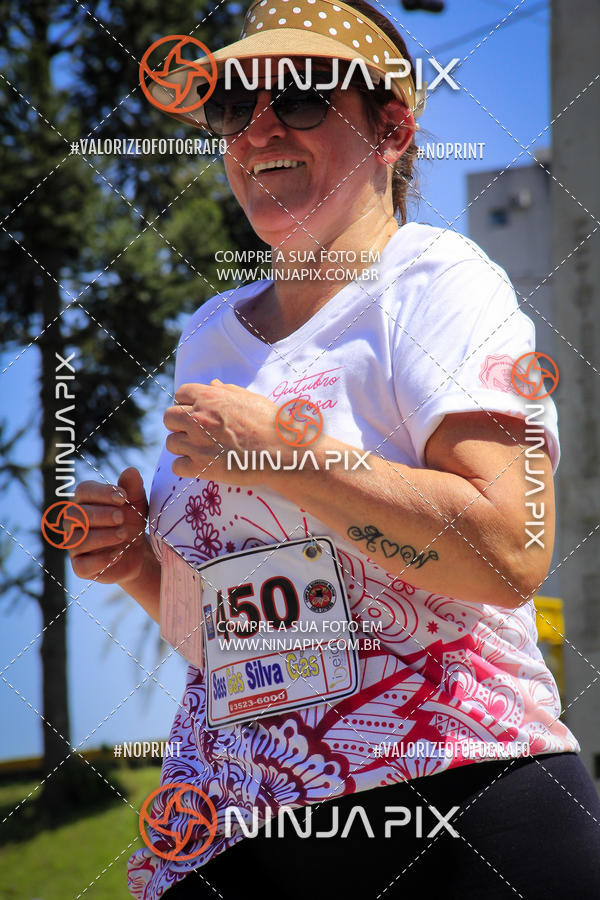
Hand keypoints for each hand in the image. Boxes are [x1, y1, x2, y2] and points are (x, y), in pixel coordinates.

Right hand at [69, 467, 148, 585]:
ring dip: (103, 536)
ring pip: (78, 540)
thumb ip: (133, 488)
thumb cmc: (131, 520)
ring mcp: (74, 545)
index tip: (123, 497)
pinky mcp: (80, 567)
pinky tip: (118, 553)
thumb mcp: (136, 503)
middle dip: (100, 515)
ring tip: (124, 534)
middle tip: (122, 517)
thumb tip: (131, 471)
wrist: (138, 551)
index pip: (83, 491)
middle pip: (75, 515)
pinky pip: (82, 565)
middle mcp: (73, 522)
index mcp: (84, 501)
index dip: (102, 492)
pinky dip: (102, 560)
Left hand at [163, 380, 279, 483]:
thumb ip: (227, 391)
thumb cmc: (270, 423)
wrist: (281, 451)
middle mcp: (198, 418)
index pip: (180, 394)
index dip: (186, 403)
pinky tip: (200, 466)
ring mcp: (197, 443)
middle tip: (194, 432)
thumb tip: (212, 384)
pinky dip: (186, 467)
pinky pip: (177, 466)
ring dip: (182, 446)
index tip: (195, 412)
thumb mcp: (250, 399)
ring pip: (171, 443)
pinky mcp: (201, 467)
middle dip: (178, 424)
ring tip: (200, 450)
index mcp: (209, 398)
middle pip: (168, 417)